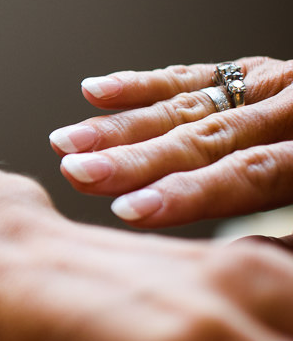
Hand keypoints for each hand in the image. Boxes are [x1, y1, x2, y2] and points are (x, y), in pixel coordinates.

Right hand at [47, 55, 292, 226]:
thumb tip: (245, 266)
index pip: (251, 174)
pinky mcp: (258, 74)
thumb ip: (291, 241)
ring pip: (192, 105)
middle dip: (137, 159)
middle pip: (210, 136)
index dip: (189, 195)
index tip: (133, 212)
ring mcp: (278, 86)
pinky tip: (95, 91)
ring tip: (69, 145)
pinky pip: (196, 76)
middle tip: (81, 175)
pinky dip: (142, 84)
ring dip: (123, 126)